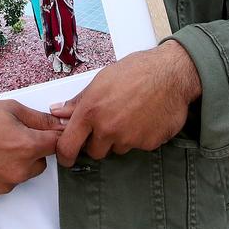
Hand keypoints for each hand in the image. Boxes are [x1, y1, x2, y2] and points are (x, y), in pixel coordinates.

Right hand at [0, 99, 64, 197]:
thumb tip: (58, 124)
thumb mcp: (11, 108)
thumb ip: (39, 119)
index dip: (49, 136)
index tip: (42, 133)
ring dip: (15, 163)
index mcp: (27, 146)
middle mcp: (19, 170)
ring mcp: (5, 184)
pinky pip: (4, 183)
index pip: (55, 145)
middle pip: (40, 163)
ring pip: (21, 174)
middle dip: (32, 150)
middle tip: (12, 137)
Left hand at [50, 40, 201, 166]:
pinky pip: (136, 147)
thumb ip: (78, 101)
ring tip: (129, 114)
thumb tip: (58, 111)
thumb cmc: (136, 71)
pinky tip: (144, 118)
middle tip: (107, 122)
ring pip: (116, 149)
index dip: (65, 155)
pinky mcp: (147, 144)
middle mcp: (108, 128)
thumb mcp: (101, 79)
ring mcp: (128, 138)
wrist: (171, 74)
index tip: (67, 157)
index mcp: (91, 110)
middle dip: (98, 142)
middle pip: (94, 152)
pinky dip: (138, 137)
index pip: (68, 145)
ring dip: (119, 138)